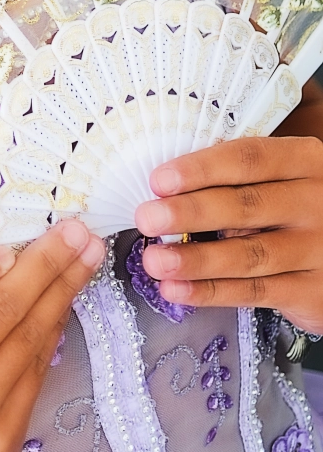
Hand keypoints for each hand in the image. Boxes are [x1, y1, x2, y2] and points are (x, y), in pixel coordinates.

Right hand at [0, 220, 105, 451]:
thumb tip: (2, 262)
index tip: (10, 244)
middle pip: (1, 310)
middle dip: (47, 265)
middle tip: (82, 231)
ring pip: (28, 342)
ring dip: (63, 294)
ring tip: (87, 258)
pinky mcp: (3, 445)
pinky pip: (34, 377)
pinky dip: (50, 337)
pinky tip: (62, 308)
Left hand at [136, 135, 322, 333]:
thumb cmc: (294, 206)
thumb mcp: (280, 179)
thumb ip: (237, 177)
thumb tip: (167, 189)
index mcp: (304, 161)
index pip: (249, 159)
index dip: (201, 169)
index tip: (159, 180)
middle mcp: (317, 202)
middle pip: (246, 206)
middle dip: (190, 213)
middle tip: (147, 219)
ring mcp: (319, 249)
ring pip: (249, 255)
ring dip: (195, 259)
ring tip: (155, 261)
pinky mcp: (313, 292)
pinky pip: (255, 292)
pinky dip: (211, 291)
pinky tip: (177, 289)